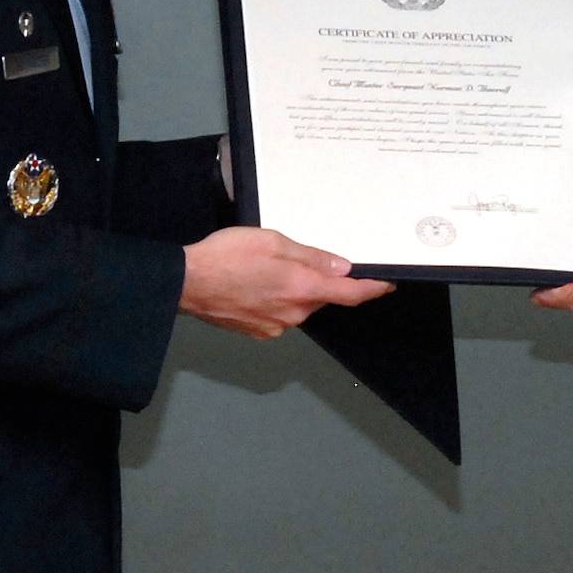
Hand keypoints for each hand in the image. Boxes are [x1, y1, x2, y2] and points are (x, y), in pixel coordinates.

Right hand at [180, 227, 392, 338]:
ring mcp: (275, 326)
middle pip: (320, 298)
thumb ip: (311, 256)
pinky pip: (279, 313)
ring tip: (262, 268)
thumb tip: (341, 267)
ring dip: (292, 288)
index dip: (372, 289)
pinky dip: (274, 298)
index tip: (387, 284)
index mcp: (301, 288)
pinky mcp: (258, 331)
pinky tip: (253, 283)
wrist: (185, 282)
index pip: (350, 295)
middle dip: (315, 279)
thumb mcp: (273, 241)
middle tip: (290, 257)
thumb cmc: (225, 256)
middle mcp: (293, 314)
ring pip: (298, 305)